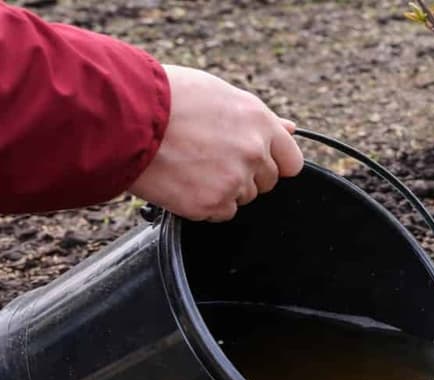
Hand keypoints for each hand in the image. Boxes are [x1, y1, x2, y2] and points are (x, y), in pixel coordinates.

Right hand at [130, 65, 303, 221]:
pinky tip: (184, 182)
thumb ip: (257, 118)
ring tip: (191, 165)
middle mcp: (253, 152)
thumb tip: (290, 130)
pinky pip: (221, 214)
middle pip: (267, 182)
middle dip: (246, 175)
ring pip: (243, 198)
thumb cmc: (164, 98)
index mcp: (258, 122)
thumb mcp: (217, 93)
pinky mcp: (211, 204)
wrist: (122, 116)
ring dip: (223, 189)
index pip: (292, 160)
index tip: (259, 163)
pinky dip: (205, 204)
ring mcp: (234, 181)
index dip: (274, 162)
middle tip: (210, 158)